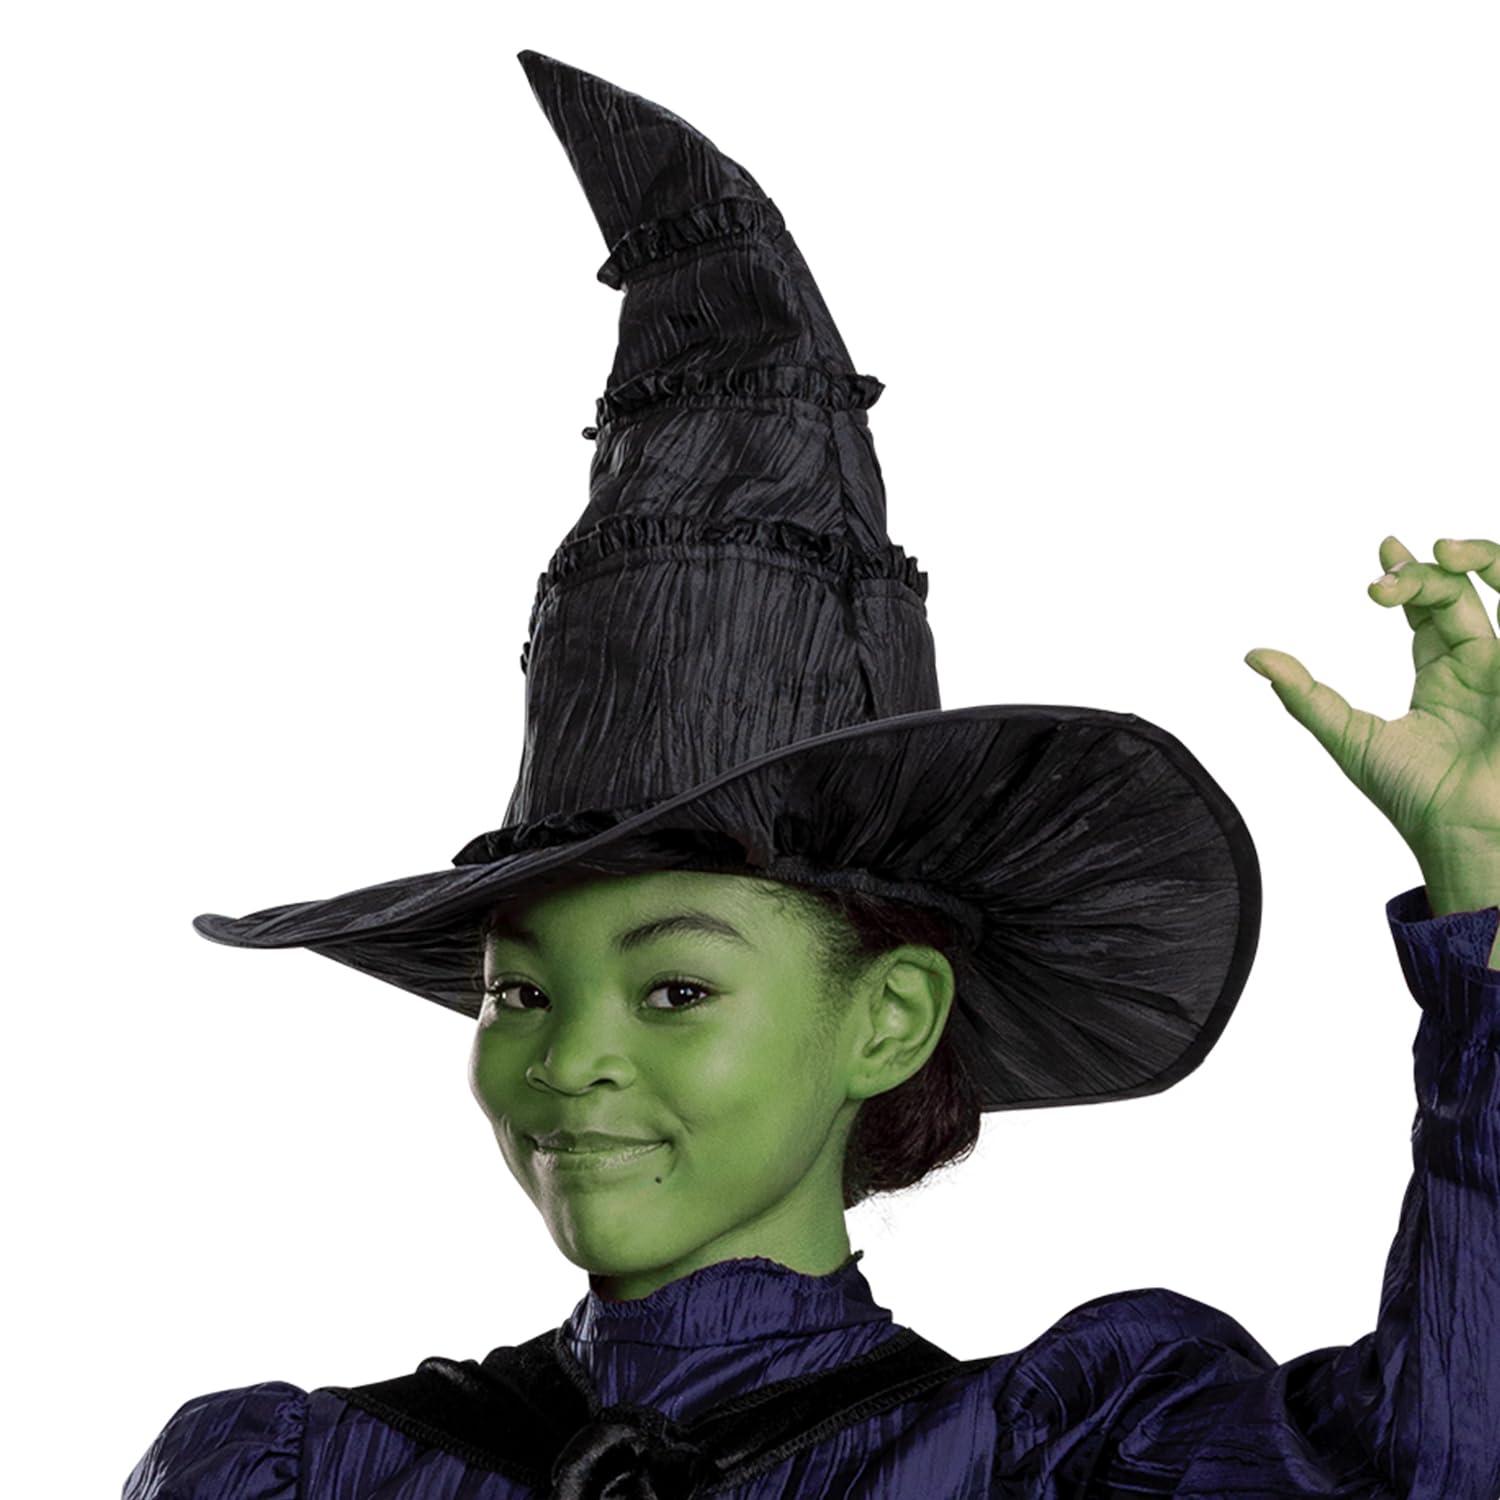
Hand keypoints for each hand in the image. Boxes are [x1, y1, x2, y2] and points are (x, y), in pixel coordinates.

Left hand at [1245, 536, 1499, 942]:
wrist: (1463, 830)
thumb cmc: (1414, 795)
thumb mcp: (1349, 737)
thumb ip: (1305, 695)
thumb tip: (1254, 656)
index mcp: (1444, 676)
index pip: (1429, 607)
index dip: (1409, 574)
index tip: (1384, 546)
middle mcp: (1482, 665)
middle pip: (1456, 592)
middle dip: (1420, 573)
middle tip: (1380, 586)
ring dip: (1480, 558)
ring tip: (1439, 553)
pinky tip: (1475, 567)